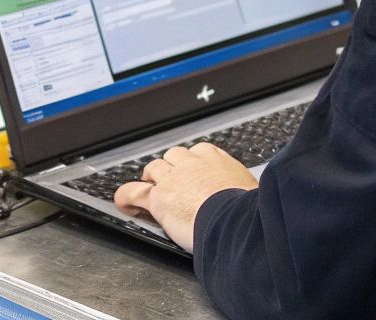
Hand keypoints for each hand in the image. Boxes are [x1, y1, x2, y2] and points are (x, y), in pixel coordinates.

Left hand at [112, 142, 257, 252]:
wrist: (235, 221)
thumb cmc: (248, 210)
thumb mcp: (251, 189)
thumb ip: (242, 185)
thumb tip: (252, 194)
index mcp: (214, 159)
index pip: (198, 153)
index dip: (192, 164)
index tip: (194, 173)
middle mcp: (191, 164)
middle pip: (174, 157)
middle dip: (172, 168)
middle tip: (173, 182)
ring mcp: (172, 179)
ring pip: (154, 169)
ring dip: (152, 178)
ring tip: (151, 188)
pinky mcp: (159, 198)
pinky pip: (135, 192)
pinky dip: (127, 196)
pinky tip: (123, 201)